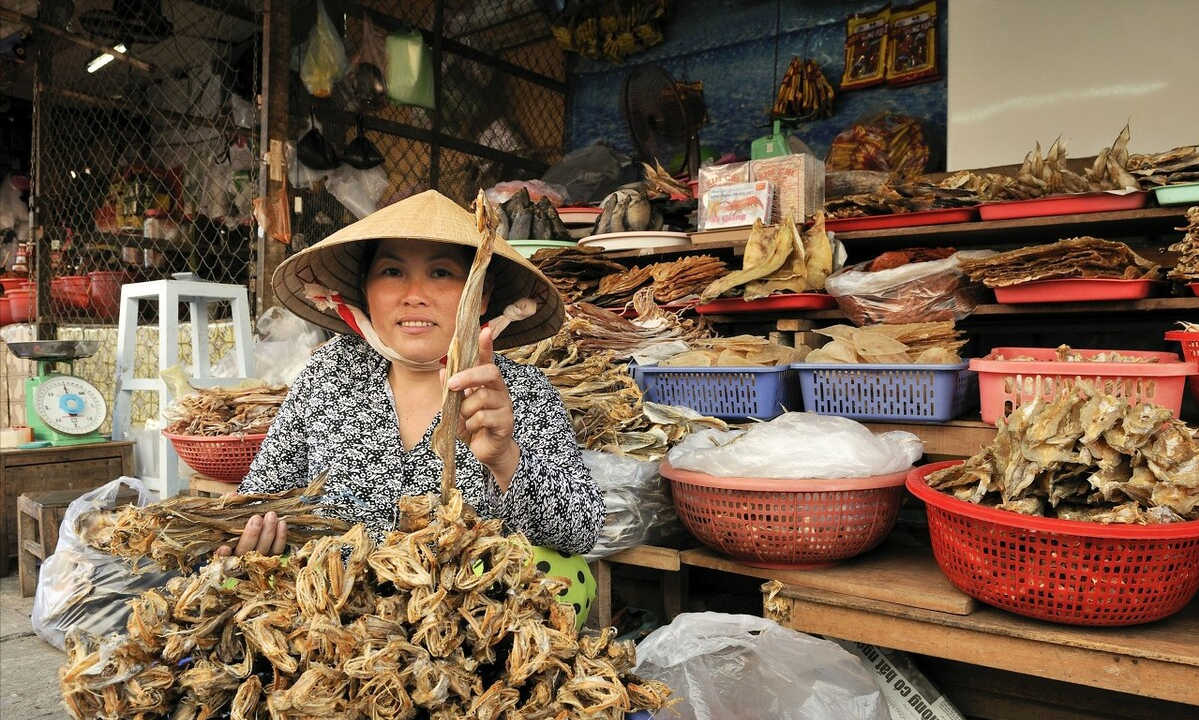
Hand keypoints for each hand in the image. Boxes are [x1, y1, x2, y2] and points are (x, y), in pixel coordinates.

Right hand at [214, 511, 287, 556]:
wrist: (256, 527)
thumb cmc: (237, 523)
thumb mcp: (229, 514)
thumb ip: (228, 506)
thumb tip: (231, 496)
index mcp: (227, 553)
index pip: (223, 558)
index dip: (224, 555)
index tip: (224, 548)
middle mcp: (242, 559)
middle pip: (246, 551)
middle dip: (251, 535)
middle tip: (256, 518)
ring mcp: (258, 560)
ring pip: (264, 550)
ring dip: (268, 533)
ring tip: (271, 515)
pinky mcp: (272, 557)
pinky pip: (278, 549)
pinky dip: (281, 537)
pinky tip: (282, 523)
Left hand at [446, 326, 520, 487]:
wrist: (486, 452)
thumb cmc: (472, 425)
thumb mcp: (455, 407)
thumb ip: (450, 390)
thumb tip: (442, 371)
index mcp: (486, 383)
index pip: (487, 359)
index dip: (486, 345)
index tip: (484, 330)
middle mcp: (499, 389)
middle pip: (488, 372)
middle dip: (468, 377)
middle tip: (452, 386)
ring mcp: (504, 405)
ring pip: (481, 398)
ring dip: (466, 410)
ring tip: (466, 420)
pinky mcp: (505, 422)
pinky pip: (482, 417)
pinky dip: (471, 425)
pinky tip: (474, 430)